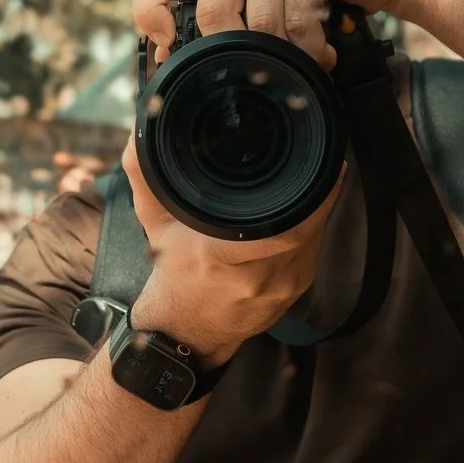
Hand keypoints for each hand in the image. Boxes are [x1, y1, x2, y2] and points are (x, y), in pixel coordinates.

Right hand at [121, 134, 343, 366]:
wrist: (184, 332)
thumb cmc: (171, 273)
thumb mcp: (153, 222)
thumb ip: (145, 174)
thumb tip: (140, 130)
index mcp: (220, 258)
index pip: (283, 227)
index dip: (313, 195)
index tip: (321, 163)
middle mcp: (256, 278)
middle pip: (307, 227)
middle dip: (318, 191)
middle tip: (323, 159)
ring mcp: (282, 289)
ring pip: (315, 236)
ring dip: (318, 206)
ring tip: (318, 176)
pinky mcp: (296, 292)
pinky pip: (313, 249)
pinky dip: (313, 226)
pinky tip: (307, 208)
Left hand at [133, 0, 409, 70]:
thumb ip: (230, 23)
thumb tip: (183, 69)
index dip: (149, 13)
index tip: (168, 47)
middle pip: (212, 13)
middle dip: (238, 55)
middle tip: (263, 72)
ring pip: (260, 25)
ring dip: (286, 59)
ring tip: (307, 64)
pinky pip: (298, 23)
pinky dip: (311, 51)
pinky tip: (324, 53)